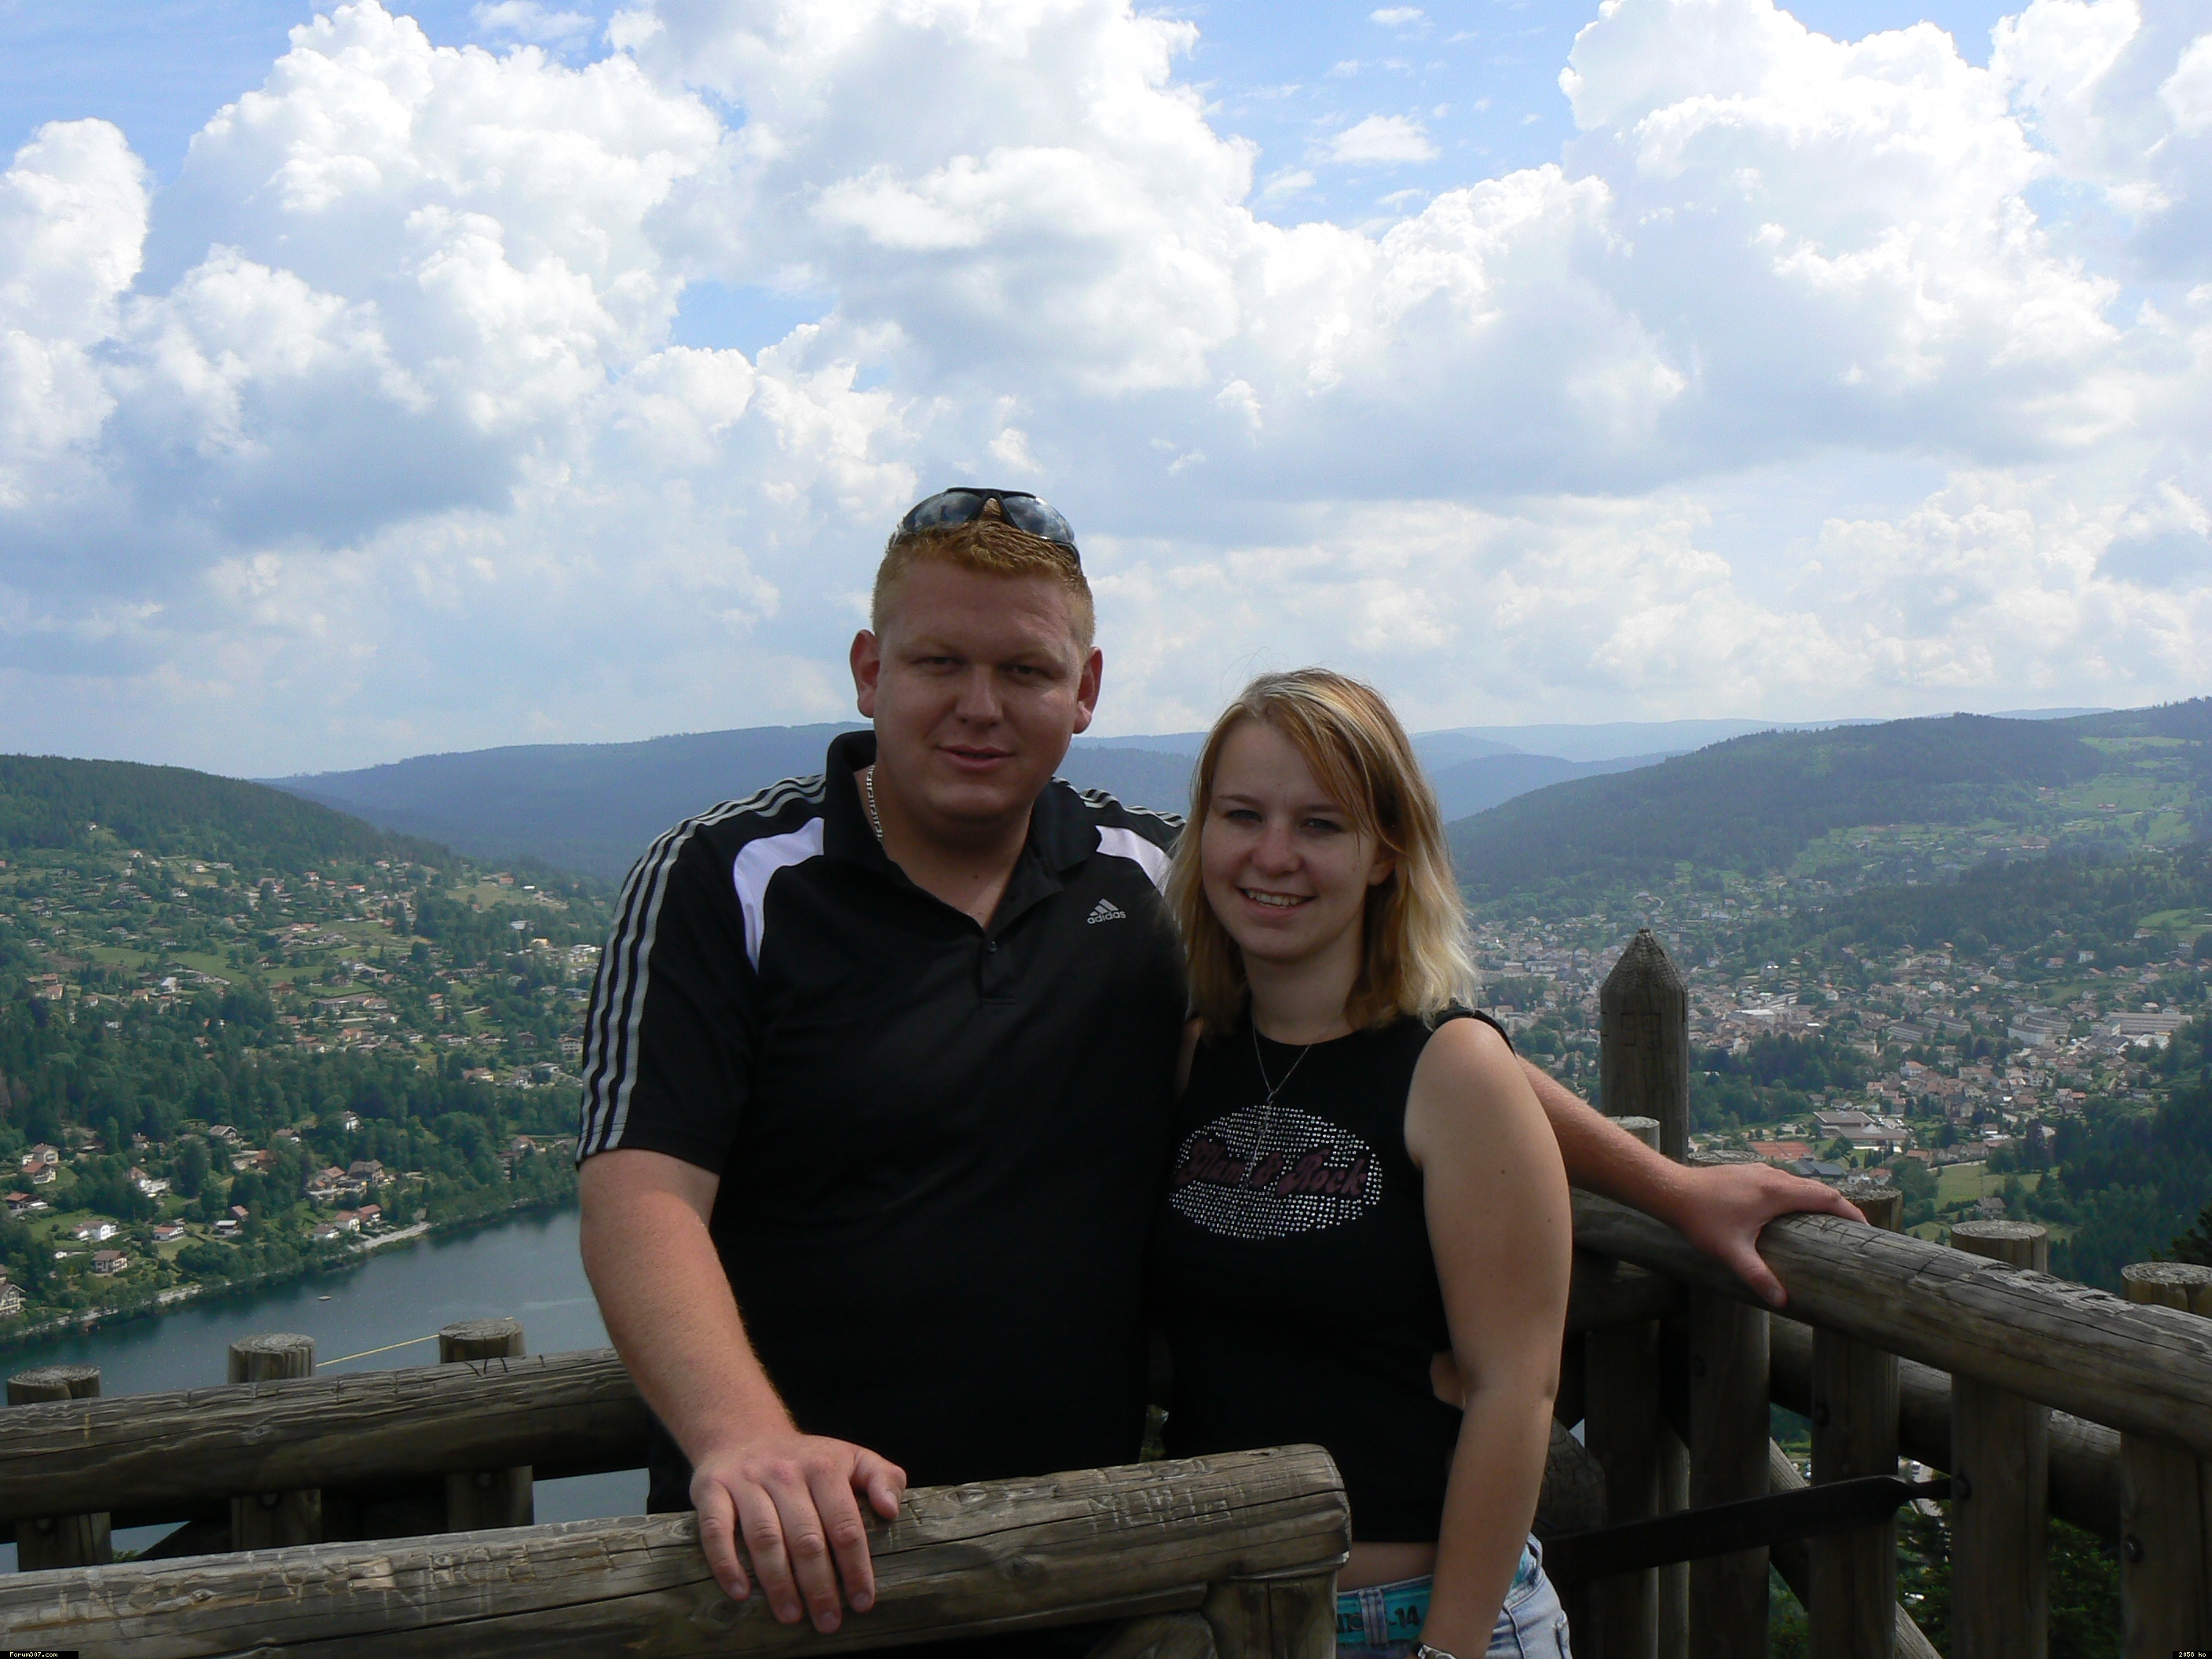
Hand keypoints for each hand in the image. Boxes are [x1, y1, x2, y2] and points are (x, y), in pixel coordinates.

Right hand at [690, 1432, 906, 1629]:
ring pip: (764, 1538)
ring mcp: (746, 1480)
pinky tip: (741, 1593)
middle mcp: (785, 1472)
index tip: (863, 1601)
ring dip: (778, 1583)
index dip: (855, 1566)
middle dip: (819, 1586)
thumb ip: (882, 1477)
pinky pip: (717, 1530)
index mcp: (824, 1466)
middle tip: (828, 1621)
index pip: (845, 1524)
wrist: (744, 1432)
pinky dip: (726, 1563)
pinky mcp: (712, 1489)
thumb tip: (891, 1510)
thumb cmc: (807, 1459)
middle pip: (806, 1538)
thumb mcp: (852, 1457)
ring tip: (791, 1616)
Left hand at [1668, 1164, 1865, 1307]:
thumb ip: (1757, 1276)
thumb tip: (1781, 1301)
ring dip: (1818, 1201)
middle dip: (1839, 1209)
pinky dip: (1798, 1196)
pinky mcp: (1748, 1174)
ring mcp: (1760, 1172)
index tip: (1867, 1229)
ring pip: (1800, 1184)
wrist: (1672, 1190)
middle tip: (1854, 1233)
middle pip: (1818, 1190)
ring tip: (1828, 1225)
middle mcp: (1773, 1177)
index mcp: (1777, 1193)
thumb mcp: (1731, 1252)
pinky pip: (1784, 1182)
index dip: (1850, 1212)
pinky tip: (1793, 1214)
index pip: (1826, 1198)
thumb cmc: (1701, 1219)